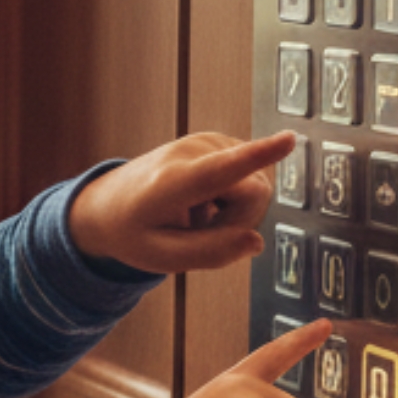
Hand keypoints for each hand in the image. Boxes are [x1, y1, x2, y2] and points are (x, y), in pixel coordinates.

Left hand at [67, 131, 294, 274]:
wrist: (108, 203)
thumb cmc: (133, 231)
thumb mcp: (161, 258)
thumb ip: (209, 253)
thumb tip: (255, 242)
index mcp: (174, 182)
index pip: (221, 169)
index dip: (258, 155)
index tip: (289, 139)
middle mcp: (193, 150)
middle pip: (255, 192)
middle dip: (242, 220)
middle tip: (202, 229)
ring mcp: (207, 140)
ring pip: (257, 184)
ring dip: (235, 210)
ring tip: (198, 213)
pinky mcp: (219, 140)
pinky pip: (252, 176)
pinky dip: (234, 195)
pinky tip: (205, 200)